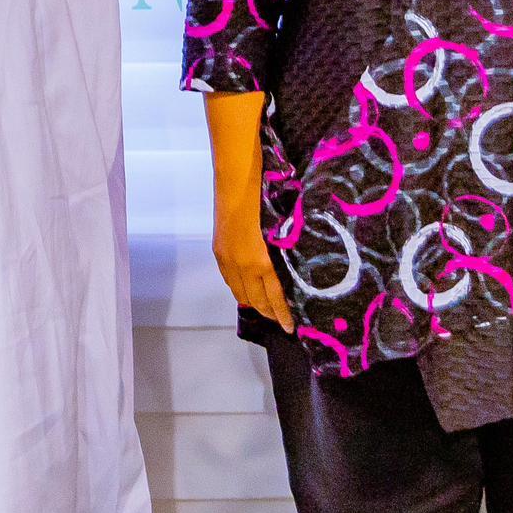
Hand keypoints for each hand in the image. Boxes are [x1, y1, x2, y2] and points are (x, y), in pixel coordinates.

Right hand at [214, 199, 292, 332]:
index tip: (290, 329)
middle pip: (256, 301)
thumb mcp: (281, 231)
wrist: (236, 183)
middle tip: (280, 321)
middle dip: (269, 314)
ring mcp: (228, 260)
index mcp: (262, 262)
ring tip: (266, 308)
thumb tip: (293, 271)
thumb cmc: (267, 200)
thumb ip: (283, 254)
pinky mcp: (219, 252)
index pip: (274, 298)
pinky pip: (230, 280)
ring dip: (253, 303)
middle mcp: (243, 266)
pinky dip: (240, 289)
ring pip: (240, 293)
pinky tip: (248, 287)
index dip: (282, 315)